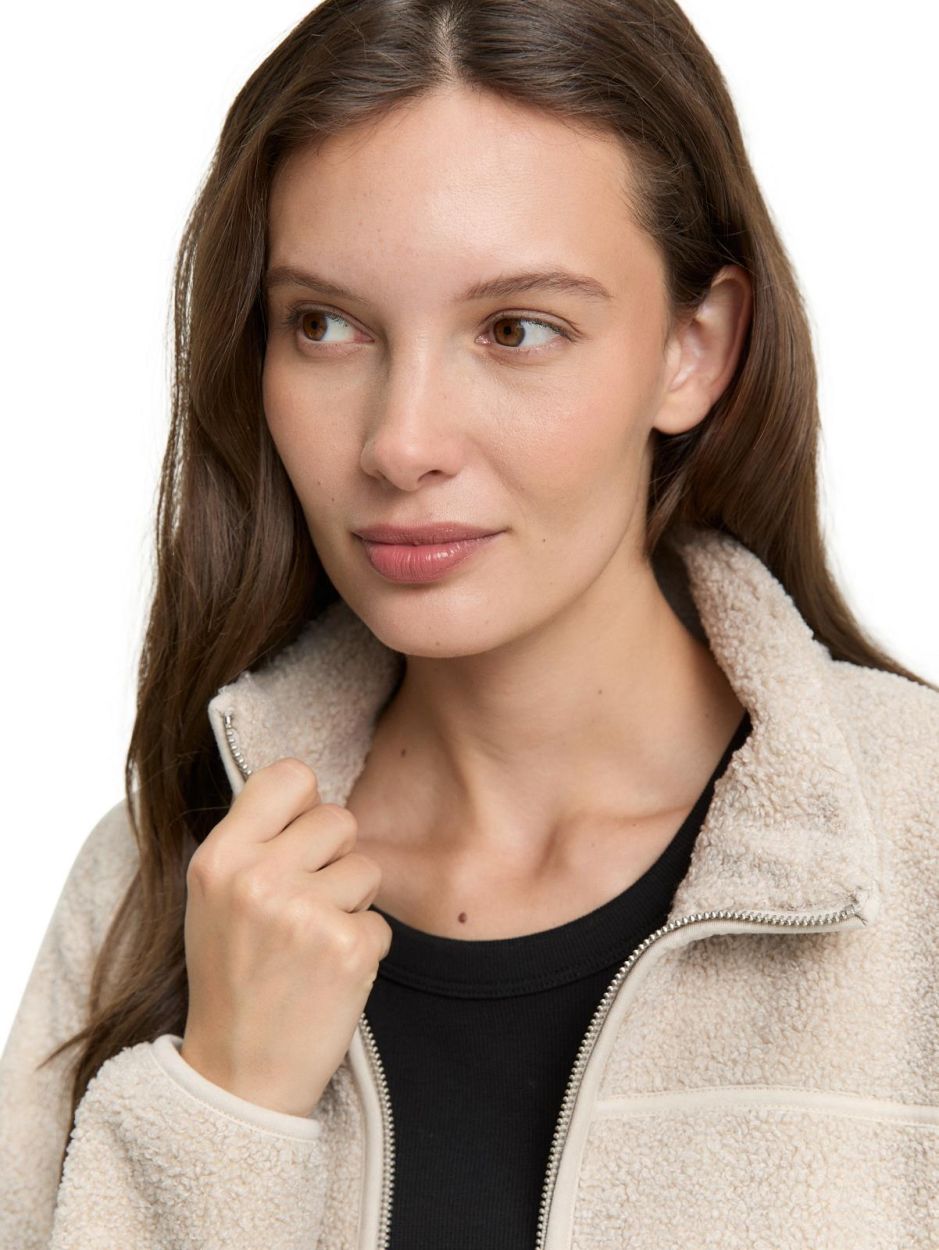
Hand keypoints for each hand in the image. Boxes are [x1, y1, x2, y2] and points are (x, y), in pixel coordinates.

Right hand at [180, 757, 391, 1116]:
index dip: (304, 805)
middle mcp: (258, 878)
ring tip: (311, 946)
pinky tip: (328, 977)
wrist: (238, 1076)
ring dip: (351, 905)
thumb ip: (254, 841)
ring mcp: (304, 913)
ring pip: (366, 869)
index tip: (297, 839)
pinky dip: (364, 949)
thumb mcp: (214, 899)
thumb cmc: (231, 979)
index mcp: (220, 857)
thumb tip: (307, 790)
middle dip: (334, 859)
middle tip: (304, 907)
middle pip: (339, 819)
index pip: (290, 775)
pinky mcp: (347, 949)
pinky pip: (381, 922)